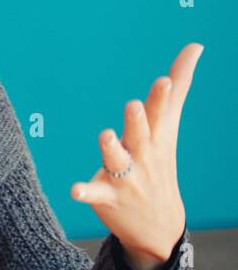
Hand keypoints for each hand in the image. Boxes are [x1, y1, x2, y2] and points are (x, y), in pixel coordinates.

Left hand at [70, 42, 202, 269]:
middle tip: (133, 104)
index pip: (161, 113)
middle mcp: (142, 155)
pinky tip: (74, 190)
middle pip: (140, 134)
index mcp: (155, 136)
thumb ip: (178, 85)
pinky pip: (94, 193)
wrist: (160, 225)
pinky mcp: (106, 196)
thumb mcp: (168, 126)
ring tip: (105, 134)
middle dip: (138, 120)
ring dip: (111, 148)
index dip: (162, 97)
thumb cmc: (159, 163)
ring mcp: (125, 177)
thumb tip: (196, 45)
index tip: (164, 80)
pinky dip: (85, 192)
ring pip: (116, 160)